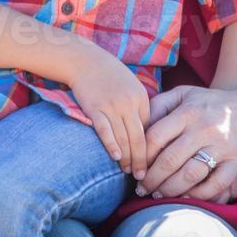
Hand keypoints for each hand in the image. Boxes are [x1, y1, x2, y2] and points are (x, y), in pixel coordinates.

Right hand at [69, 48, 150, 179]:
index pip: (149, 129)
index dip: (151, 149)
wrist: (85, 61)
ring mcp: (111, 106)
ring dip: (126, 158)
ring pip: (123, 138)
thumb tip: (143, 133)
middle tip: (142, 175)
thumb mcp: (131, 86)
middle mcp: (128, 103)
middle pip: (139, 138)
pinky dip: (111, 145)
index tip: (151, 163)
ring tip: (128, 171)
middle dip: (141, 160)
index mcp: (141, 98)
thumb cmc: (109, 75)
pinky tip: (115, 157)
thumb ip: (138, 107)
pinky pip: (105, 130)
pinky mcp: (94, 108)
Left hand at [138, 84, 236, 202]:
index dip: (141, 155)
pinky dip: (198, 195)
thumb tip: (138, 125)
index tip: (133, 167)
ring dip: (169, 190)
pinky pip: (215, 185)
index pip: (156, 136)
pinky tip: (184, 197)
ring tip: (158, 194)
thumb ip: (159, 104)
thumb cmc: (212, 103)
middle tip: (141, 188)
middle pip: (169, 159)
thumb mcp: (185, 93)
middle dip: (151, 178)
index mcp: (188, 111)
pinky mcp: (236, 163)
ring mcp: (221, 147)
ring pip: (189, 175)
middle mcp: (203, 129)